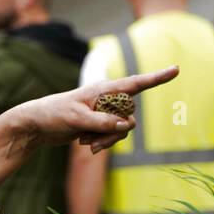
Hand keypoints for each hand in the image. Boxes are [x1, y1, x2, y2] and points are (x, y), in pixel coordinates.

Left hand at [14, 66, 179, 153]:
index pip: (136, 83)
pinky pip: (113, 137)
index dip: (157, 78)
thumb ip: (104, 123)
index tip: (176, 69)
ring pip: (122, 131)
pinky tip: (85, 144)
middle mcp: (108, 99)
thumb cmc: (54, 115)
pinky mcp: (101, 124)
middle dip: (114, 133)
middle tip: (89, 139)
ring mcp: (105, 112)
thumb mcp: (77, 120)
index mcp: (104, 89)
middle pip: (129, 118)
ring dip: (106, 140)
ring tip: (85, 142)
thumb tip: (128, 126)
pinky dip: (102, 143)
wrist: (37, 125)